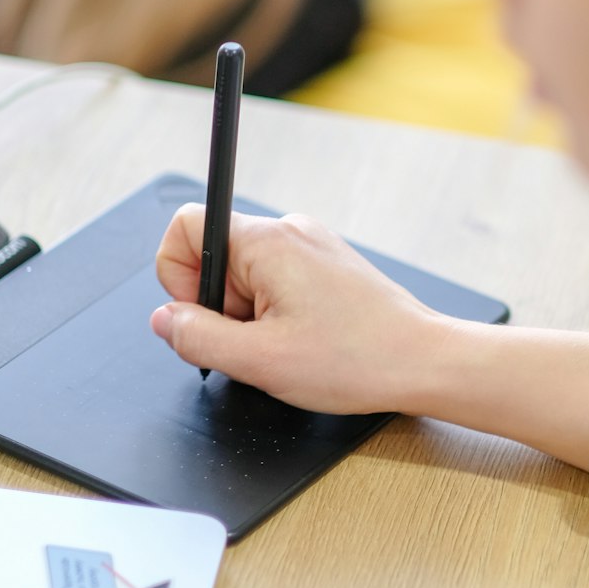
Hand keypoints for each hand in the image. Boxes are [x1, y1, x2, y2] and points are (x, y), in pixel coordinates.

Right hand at [152, 207, 450, 414]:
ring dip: (248, 313)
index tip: (201, 316)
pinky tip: (304, 340)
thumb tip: (164, 320)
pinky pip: (274, 281)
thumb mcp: (259, 360)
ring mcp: (310, 244)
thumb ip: (198, 337)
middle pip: (215, 255)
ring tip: (288, 345)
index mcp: (268, 242)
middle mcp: (289, 230)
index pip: (187, 225)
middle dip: (219, 304)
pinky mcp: (325, 264)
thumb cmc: (357, 359)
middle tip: (255, 343)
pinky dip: (274, 312)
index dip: (178, 275)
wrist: (423, 361)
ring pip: (245, 273)